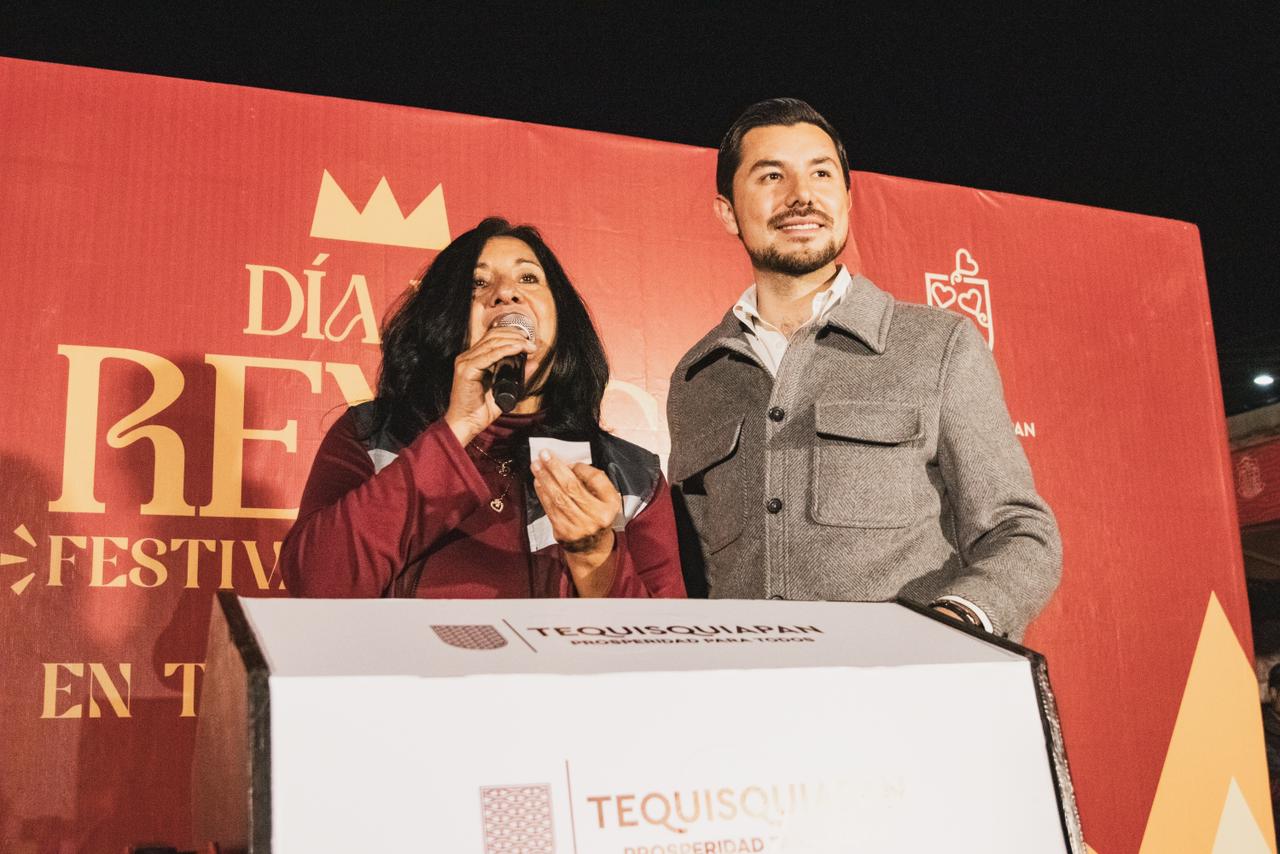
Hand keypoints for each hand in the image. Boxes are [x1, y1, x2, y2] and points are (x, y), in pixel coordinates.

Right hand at [443, 325, 535, 445]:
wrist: (466, 424)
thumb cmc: (481, 410)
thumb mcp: (506, 389)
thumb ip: (519, 376)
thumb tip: (534, 363)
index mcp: (474, 359)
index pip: (492, 337)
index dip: (512, 335)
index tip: (529, 342)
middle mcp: (467, 357)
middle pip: (493, 336)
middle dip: (515, 336)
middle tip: (531, 344)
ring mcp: (465, 362)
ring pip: (492, 343)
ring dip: (513, 341)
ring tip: (528, 346)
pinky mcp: (466, 370)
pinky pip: (488, 356)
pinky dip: (504, 350)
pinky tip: (517, 349)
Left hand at [531, 450, 622, 595]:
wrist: (592, 547)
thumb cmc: (597, 516)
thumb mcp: (604, 499)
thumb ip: (592, 482)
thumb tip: (567, 465)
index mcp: (611, 505)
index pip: (596, 479)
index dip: (581, 468)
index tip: (569, 461)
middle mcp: (597, 516)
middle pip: (572, 487)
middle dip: (556, 468)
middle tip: (544, 454)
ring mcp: (580, 526)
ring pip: (558, 497)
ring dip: (545, 479)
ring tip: (537, 466)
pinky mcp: (564, 532)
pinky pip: (550, 509)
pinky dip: (542, 493)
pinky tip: (538, 482)